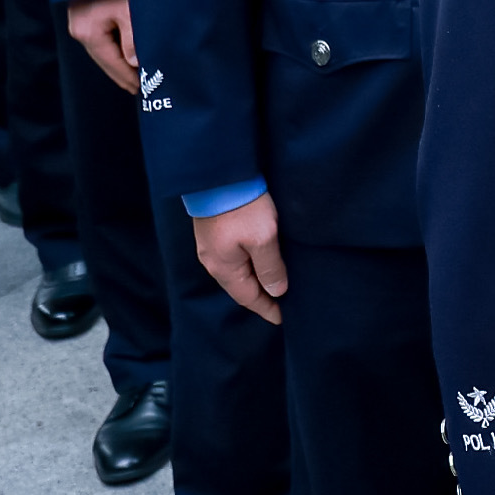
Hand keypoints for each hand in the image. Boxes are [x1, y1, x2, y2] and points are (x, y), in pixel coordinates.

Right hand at [66, 0, 135, 89]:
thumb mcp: (131, 11)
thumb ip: (133, 39)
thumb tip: (135, 63)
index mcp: (88, 32)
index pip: (111, 62)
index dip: (127, 77)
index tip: (141, 89)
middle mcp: (79, 28)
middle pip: (104, 58)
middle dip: (122, 73)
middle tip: (138, 88)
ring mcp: (79, 20)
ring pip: (102, 48)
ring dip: (118, 60)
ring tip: (134, 74)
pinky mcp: (85, 11)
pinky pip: (101, 36)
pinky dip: (114, 46)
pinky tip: (125, 51)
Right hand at [194, 192, 287, 323]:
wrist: (219, 175)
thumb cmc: (243, 208)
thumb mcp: (263, 239)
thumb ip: (270, 267)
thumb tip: (276, 291)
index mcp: (224, 269)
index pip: (248, 298)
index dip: (266, 309)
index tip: (283, 318)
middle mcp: (213, 262)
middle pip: (240, 287)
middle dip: (261, 297)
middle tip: (281, 304)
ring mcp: (212, 247)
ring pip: (237, 273)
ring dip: (255, 280)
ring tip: (274, 286)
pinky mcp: (215, 233)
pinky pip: (234, 259)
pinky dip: (249, 266)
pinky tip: (260, 262)